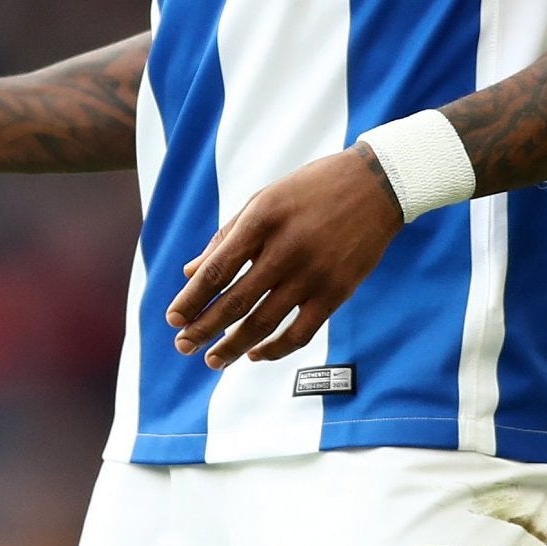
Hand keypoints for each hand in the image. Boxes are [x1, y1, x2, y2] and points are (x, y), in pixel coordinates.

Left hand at [164, 146, 403, 368]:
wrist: (375, 185)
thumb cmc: (310, 190)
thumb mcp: (263, 200)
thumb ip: (227, 236)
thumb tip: (191, 273)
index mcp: (261, 219)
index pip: (217, 269)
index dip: (191, 298)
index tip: (172, 318)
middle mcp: (285, 248)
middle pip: (236, 301)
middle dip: (204, 327)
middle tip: (182, 346)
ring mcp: (313, 273)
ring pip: (265, 322)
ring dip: (234, 346)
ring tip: (212, 360)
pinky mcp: (337, 292)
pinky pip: (301, 332)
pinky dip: (275, 349)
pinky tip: (255, 354)